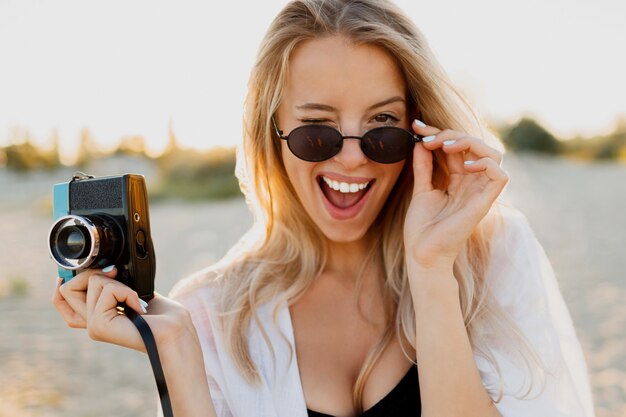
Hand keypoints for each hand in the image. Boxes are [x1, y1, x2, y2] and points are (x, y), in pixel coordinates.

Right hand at [52, 266, 192, 352]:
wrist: (174, 331)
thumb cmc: (162, 316)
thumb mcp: (135, 292)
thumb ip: (115, 283)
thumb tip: (105, 267)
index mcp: (97, 315)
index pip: (62, 299)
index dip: (64, 281)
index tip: (83, 268)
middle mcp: (91, 323)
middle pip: (69, 287)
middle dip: (93, 273)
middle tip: (118, 276)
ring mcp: (93, 325)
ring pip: (93, 282)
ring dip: (120, 283)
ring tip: (135, 299)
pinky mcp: (98, 325)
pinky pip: (108, 289)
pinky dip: (127, 291)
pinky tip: (138, 306)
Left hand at [404, 120, 508, 272]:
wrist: (422, 253)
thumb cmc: (422, 227)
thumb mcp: (421, 189)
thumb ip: (423, 166)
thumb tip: (420, 142)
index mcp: (458, 180)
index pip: (455, 147)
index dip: (438, 133)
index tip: (416, 127)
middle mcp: (472, 183)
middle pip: (474, 146)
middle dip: (451, 134)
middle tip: (427, 138)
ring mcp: (479, 192)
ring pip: (492, 154)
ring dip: (469, 143)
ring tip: (445, 146)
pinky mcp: (484, 203)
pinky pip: (500, 175)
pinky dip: (485, 163)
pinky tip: (463, 165)